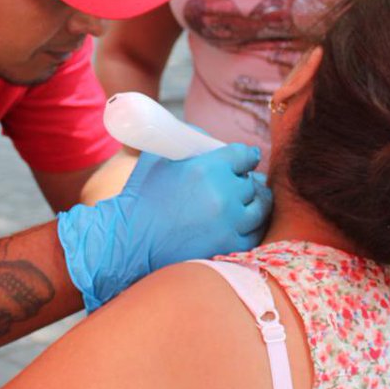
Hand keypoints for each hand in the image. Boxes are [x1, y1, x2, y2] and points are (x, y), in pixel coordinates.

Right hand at [57, 144, 271, 310]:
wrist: (129, 241)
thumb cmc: (141, 196)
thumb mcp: (159, 157)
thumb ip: (188, 142)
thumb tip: (212, 141)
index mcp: (207, 168)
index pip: (244, 155)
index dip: (246, 156)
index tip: (247, 159)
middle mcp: (223, 195)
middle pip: (251, 182)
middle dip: (246, 180)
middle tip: (241, 182)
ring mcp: (229, 224)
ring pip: (260, 207)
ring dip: (255, 202)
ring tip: (249, 202)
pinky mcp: (229, 247)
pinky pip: (255, 233)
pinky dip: (251, 226)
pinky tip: (244, 222)